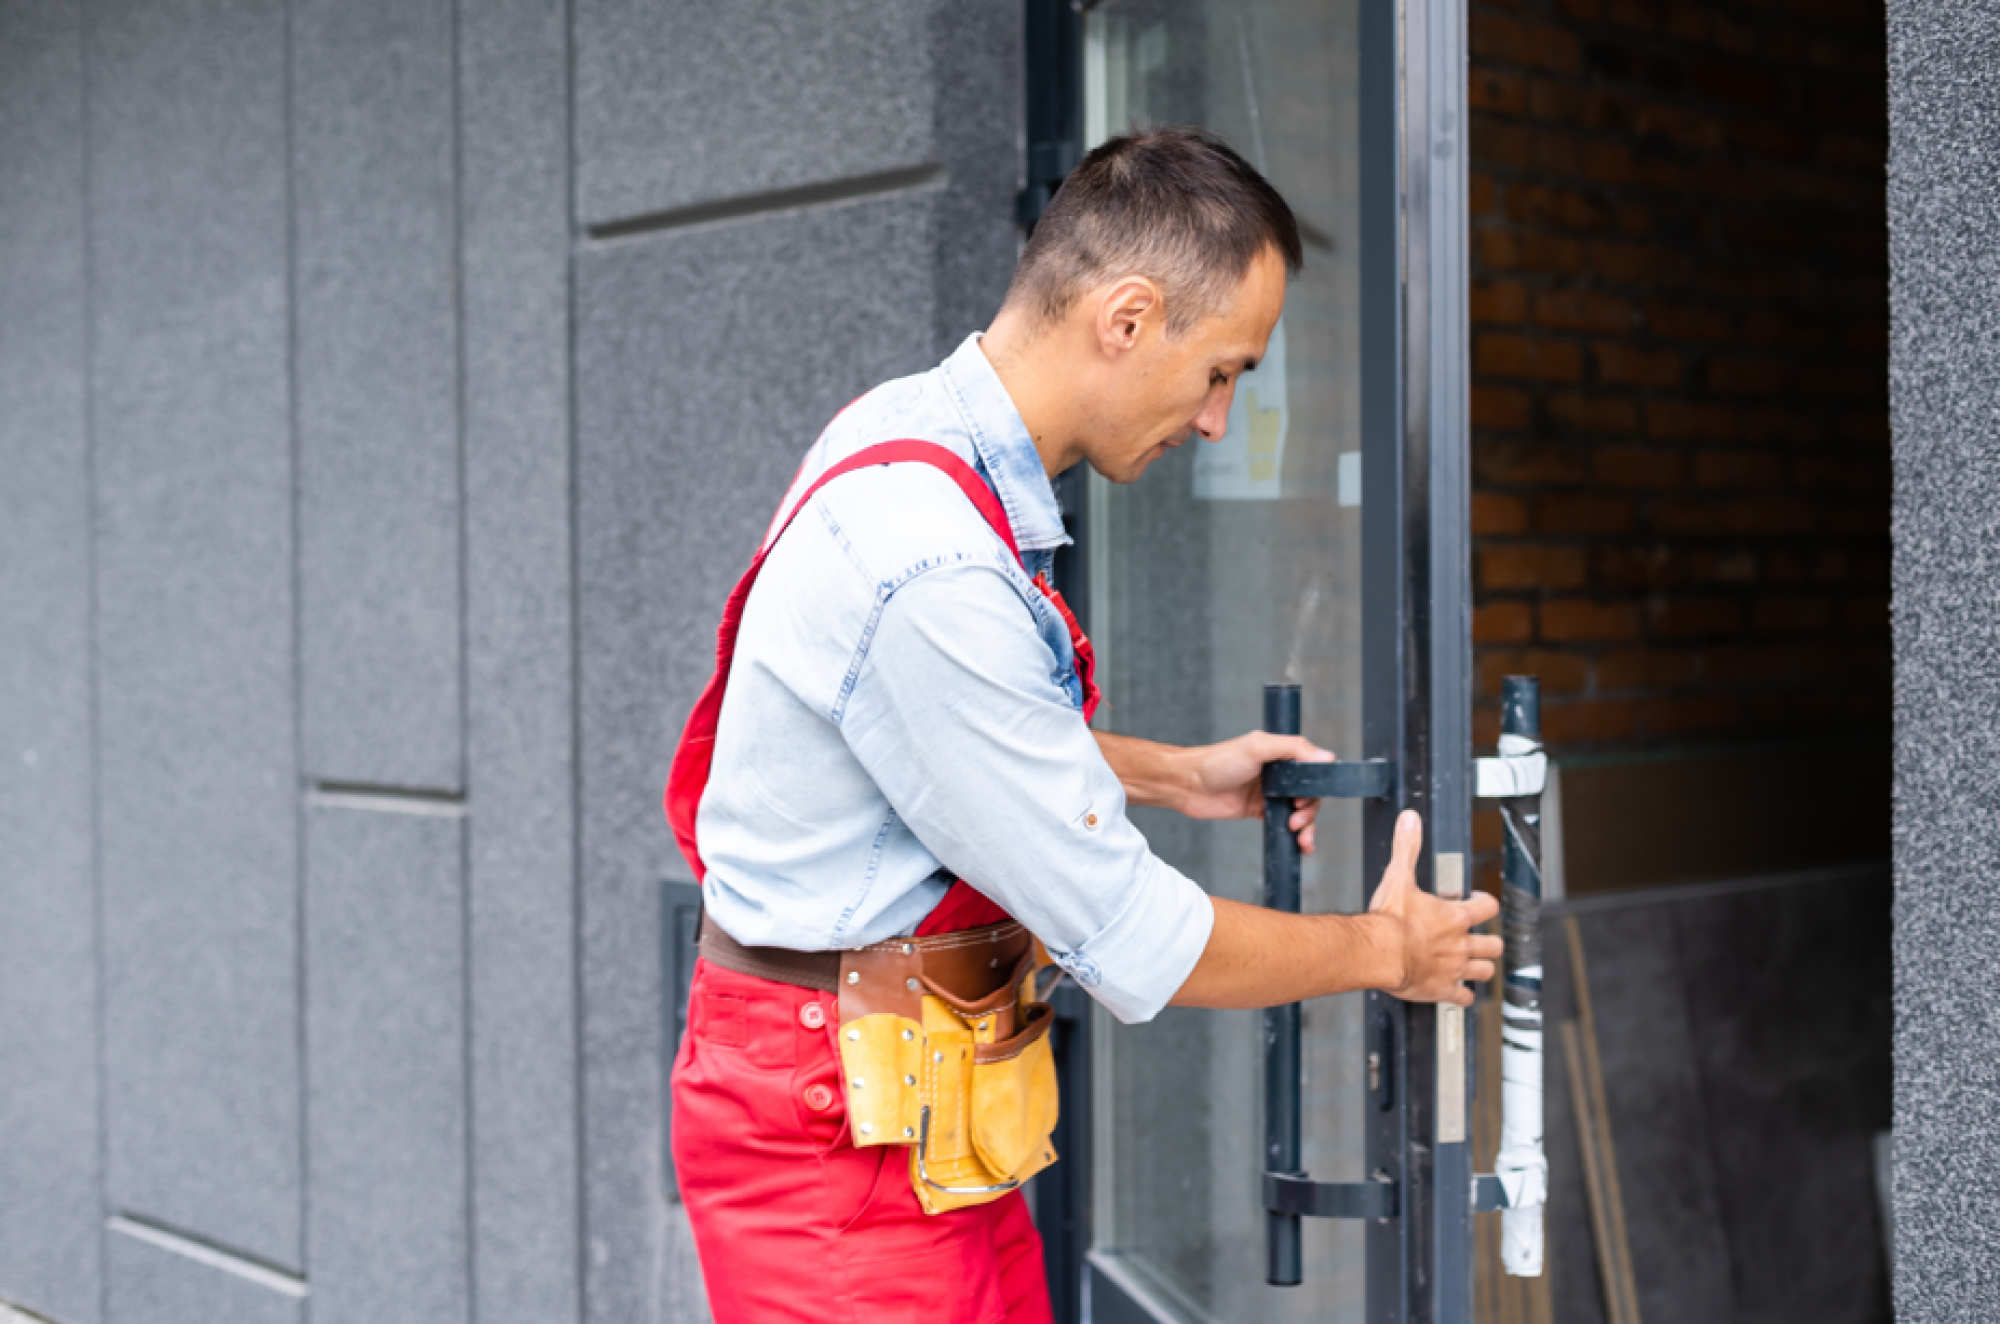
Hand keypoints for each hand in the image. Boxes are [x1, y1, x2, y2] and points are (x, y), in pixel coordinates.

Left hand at [1180, 731, 1332, 853]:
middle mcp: (1276, 773)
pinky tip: (1300, 846)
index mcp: (1279, 754)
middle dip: (1309, 811)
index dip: (1315, 788)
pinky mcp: (1258, 811)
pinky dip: (1294, 836)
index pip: (1311, 770)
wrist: (1187, 784)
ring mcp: (1268, 793)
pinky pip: (1282, 824)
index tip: (1304, 800)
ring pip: (1298, 812)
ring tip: (1299, 838)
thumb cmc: (1217, 761)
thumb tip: (1327, 757)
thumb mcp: (1257, 747)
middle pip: (1308, 794)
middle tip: (1295, 820)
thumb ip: (1293, 748)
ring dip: (1306, 826)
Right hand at [1366, 810, 1502, 1006]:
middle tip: (1481, 939)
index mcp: (1454, 917)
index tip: (1477, 901)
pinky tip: (1457, 993)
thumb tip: (1410, 820)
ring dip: (1482, 968)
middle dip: (1490, 942)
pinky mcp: (1441, 989)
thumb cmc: (1388, 920)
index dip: (1485, 903)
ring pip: (1485, 971)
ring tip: (1475, 966)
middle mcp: (1460, 943)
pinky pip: (1463, 998)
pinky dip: (1462, 996)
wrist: (1377, 952)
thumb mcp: (1398, 876)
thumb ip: (1406, 847)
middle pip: (1494, 944)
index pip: (1488, 907)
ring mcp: (1453, 968)